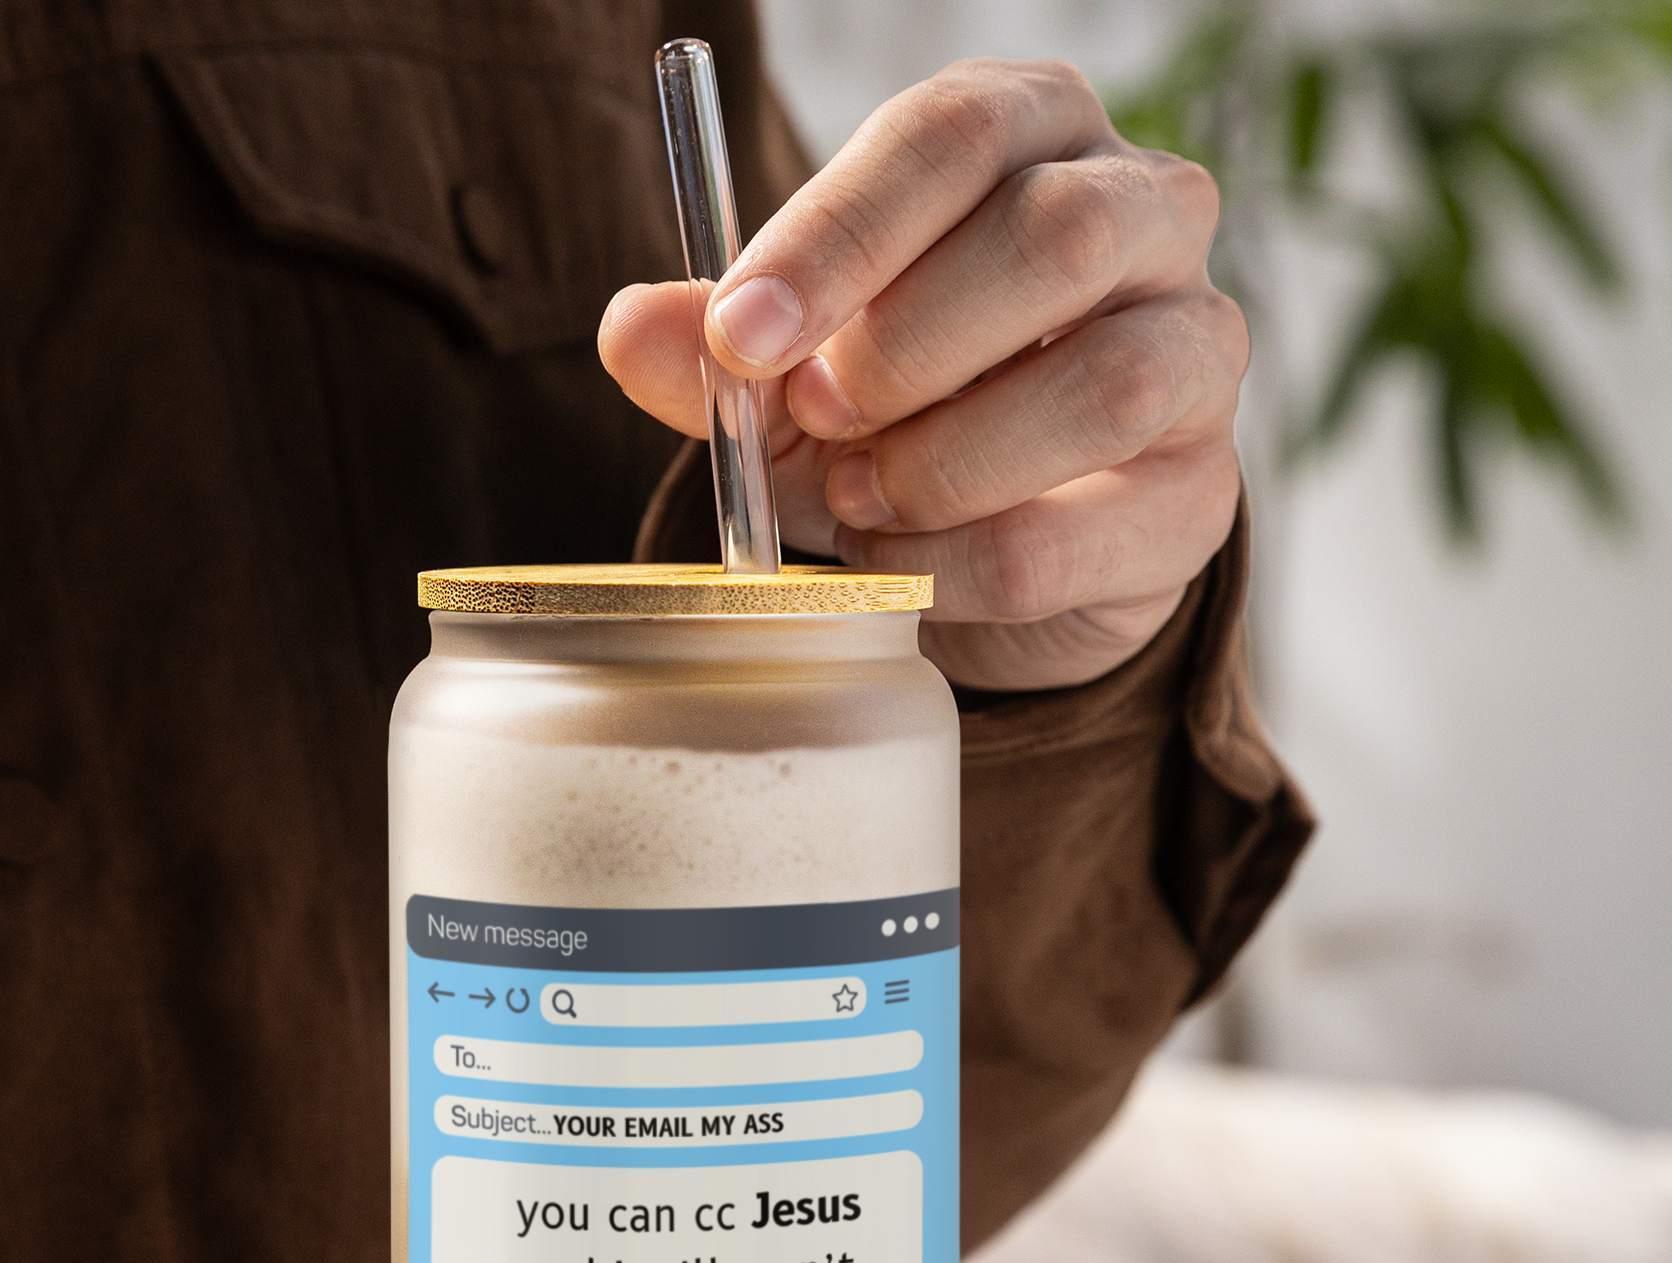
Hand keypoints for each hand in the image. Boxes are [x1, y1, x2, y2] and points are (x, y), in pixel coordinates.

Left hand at [602, 59, 1245, 691]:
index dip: (840, 235)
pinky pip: (1082, 533)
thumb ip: (716, 350)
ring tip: (857, 499)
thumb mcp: (788, 374)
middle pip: (1057, 235)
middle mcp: (1145, 217)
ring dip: (945, 462)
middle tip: (817, 418)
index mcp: (1031, 135)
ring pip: (1105, 385)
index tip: (743, 333)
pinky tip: (905, 566)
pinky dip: (961, 564)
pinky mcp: (1198, 496)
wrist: (991, 556)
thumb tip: (627, 329)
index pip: (952, 134)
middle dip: (906, 344)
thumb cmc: (896, 419)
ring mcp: (1196, 355)